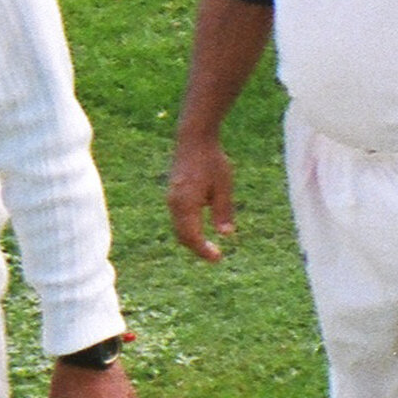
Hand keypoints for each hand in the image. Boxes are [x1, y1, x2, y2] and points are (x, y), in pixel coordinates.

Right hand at [168, 135, 237, 261]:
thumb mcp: (224, 185)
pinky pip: (178, 218)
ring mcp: (171, 199)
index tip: (218, 258)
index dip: (203, 251)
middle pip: (182, 236)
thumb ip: (223, 210)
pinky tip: (200, 228)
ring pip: (178, 228)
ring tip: (208, 246)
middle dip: (197, 248)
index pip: (192, 237)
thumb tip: (226, 234)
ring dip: (192, 239)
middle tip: (215, 256)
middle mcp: (174, 204)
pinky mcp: (173, 194)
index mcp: (186, 204)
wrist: (193, 139)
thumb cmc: (211, 160)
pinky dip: (188, 228)